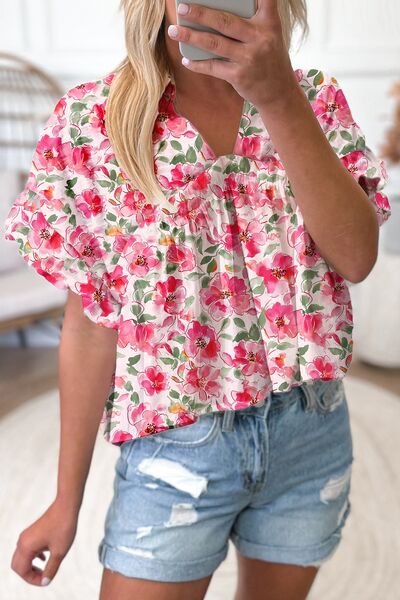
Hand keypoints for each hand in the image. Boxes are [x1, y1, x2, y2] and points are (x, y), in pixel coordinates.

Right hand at [10, 498, 78, 586]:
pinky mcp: (32, 532)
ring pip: (22, 557)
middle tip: (44, 576)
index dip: (33, 580)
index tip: (47, 580)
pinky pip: (27, 549)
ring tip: (45, 570)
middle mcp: (22, 541)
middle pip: (18, 566)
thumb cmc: (64, 527)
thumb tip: (45, 582)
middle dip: (29, 574)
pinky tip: (45, 558)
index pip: (22, 571)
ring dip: (31, 566)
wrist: (66, 506)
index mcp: (26, 547)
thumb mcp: (60, 552)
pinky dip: (33, 557)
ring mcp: (26, 535)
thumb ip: (51, 569)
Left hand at [168, 0, 299, 109]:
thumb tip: (214, 17)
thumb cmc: (269, 59)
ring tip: (175, 30)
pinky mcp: (239, 76)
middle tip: (182, 7)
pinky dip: (197, 64)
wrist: (279, 93)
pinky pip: (213, 67)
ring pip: (214, 43)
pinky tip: (186, 59)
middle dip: (200, 13)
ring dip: (191, 36)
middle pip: (224, 21)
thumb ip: (251, 23)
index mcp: (269, 23)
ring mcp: (248, 58)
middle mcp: (259, 38)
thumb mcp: (269, 36)